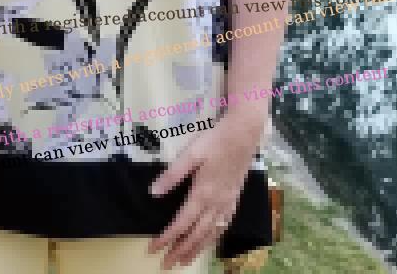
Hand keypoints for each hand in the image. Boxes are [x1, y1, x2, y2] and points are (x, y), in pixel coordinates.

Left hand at [148, 112, 264, 269]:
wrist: (243, 135)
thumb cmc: (214, 142)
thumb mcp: (190, 154)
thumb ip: (172, 175)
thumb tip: (154, 193)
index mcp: (202, 194)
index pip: (181, 224)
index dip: (166, 239)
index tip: (153, 249)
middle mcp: (215, 204)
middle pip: (196, 235)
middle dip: (180, 251)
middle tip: (165, 264)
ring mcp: (227, 204)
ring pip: (210, 235)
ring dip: (196, 250)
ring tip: (184, 261)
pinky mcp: (234, 199)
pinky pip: (223, 226)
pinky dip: (213, 239)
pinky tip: (210, 240)